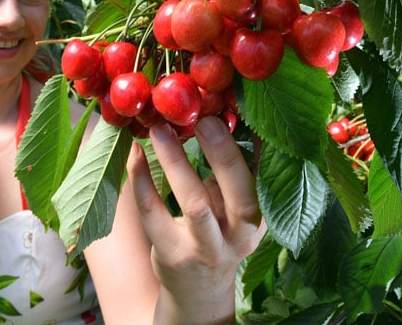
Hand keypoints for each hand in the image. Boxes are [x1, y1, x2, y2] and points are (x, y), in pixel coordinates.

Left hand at [128, 116, 265, 324]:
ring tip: (159, 129)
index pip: (266, 177)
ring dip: (176, 161)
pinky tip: (135, 155)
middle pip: (239, 193)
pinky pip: (154, 213)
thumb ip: (236, 169)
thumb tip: (226, 111)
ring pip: (195, 203)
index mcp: (263, 214)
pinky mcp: (173, 255)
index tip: (235, 110)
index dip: (254, 144)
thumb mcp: (237, 204)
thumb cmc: (219, 230)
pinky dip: (142, 180)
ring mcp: (208, 248)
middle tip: (203, 118)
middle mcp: (242, 235)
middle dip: (222, 153)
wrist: (199, 290)